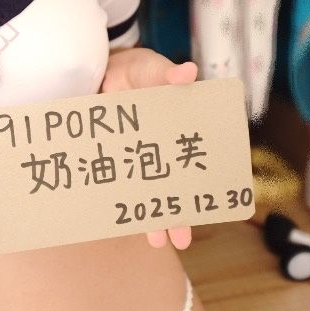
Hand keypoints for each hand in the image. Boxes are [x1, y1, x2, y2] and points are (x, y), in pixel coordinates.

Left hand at [100, 48, 197, 249]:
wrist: (99, 69)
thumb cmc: (134, 70)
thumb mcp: (151, 68)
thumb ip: (166, 74)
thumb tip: (188, 72)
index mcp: (173, 131)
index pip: (192, 161)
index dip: (200, 183)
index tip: (210, 205)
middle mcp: (157, 149)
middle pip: (168, 185)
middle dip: (175, 213)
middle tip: (180, 240)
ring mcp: (132, 156)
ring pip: (143, 191)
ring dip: (149, 216)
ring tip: (157, 242)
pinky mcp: (109, 156)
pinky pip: (114, 182)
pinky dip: (116, 201)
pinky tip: (118, 222)